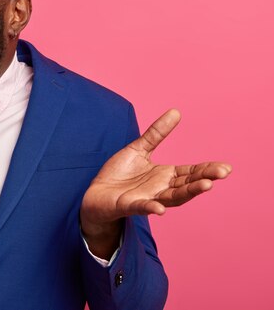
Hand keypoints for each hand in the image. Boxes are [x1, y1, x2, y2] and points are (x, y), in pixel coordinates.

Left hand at [80, 109, 231, 256]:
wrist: (95, 195)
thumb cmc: (119, 174)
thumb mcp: (138, 149)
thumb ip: (156, 133)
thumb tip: (176, 111)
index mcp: (165, 176)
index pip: (190, 172)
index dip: (206, 169)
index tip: (226, 167)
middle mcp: (160, 189)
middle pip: (186, 184)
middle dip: (204, 179)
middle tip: (221, 174)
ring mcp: (147, 199)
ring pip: (171, 197)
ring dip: (188, 192)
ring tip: (205, 186)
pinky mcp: (129, 206)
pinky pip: (142, 208)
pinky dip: (151, 208)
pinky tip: (160, 209)